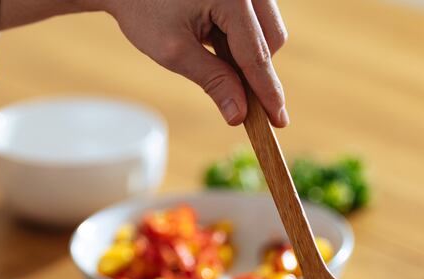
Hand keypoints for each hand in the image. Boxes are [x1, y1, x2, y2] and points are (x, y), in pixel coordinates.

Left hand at [105, 0, 288, 126]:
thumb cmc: (144, 11)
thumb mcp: (174, 51)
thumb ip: (212, 81)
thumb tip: (239, 114)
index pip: (256, 54)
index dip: (267, 91)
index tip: (279, 121)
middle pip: (272, 39)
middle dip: (257, 69)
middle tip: (233, 92)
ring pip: (268, 30)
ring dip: (249, 52)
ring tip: (208, 50)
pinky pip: (257, 20)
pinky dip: (242, 38)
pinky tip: (212, 38)